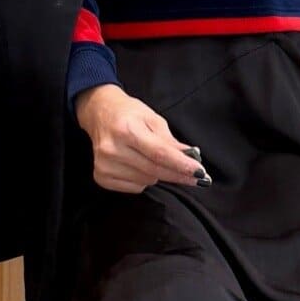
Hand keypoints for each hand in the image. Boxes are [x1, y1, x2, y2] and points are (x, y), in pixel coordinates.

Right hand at [74, 84, 205, 193]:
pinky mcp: (101, 177)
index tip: (200, 173)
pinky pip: (134, 188)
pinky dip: (143, 180)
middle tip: (197, 177)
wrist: (99, 113)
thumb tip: (191, 159)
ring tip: (153, 159)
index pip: (159, 154)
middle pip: (155, 170)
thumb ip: (171, 141)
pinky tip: (138, 166)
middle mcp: (113, 149)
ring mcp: (104, 165)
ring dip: (159, 175)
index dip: (182, 165)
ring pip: (146, 181)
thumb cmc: (129, 114)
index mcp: (127, 129)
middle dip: (179, 175)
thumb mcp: (153, 119)